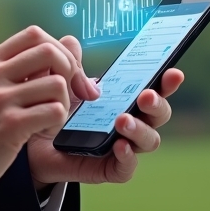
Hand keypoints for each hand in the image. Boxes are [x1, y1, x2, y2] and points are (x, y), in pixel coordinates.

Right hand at [0, 27, 97, 201]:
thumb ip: (6, 71)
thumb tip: (46, 56)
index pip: (34, 35)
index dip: (59, 49)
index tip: (66, 71)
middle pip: (50, 51)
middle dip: (70, 71)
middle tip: (70, 92)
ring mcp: (0, 99)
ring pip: (57, 83)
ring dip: (64, 102)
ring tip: (49, 117)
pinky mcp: (10, 126)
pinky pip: (54, 111)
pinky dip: (57, 122)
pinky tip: (42, 132)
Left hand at [27, 60, 183, 186]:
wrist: (35, 136)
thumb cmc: (57, 105)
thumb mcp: (62, 79)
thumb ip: (69, 59)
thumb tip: (72, 41)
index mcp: (127, 97)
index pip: (155, 87)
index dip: (167, 81)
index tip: (173, 73)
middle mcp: (132, 121)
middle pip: (159, 114)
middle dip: (157, 104)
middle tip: (145, 96)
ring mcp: (124, 146)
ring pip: (149, 141)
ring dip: (140, 129)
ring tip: (122, 120)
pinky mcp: (110, 168)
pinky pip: (126, 167)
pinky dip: (127, 156)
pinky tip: (119, 145)